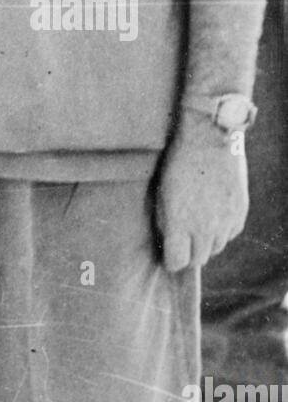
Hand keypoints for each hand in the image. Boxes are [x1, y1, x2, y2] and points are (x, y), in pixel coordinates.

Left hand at [156, 112, 248, 271]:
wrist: (209, 139)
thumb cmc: (178, 162)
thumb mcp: (162, 191)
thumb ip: (165, 221)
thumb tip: (169, 240)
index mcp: (181, 224)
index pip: (177, 262)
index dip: (172, 259)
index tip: (169, 251)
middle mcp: (205, 229)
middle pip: (198, 259)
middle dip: (189, 251)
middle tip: (183, 235)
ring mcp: (225, 223)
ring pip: (216, 248)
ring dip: (206, 241)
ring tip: (199, 220)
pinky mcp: (240, 213)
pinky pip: (230, 233)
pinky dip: (222, 229)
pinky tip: (214, 211)